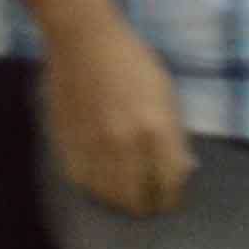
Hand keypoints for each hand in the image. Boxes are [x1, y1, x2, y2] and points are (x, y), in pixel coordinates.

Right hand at [37, 13, 194, 215]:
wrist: (84, 42)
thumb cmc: (134, 63)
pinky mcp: (66, 141)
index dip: (173, 199)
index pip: (169, 182)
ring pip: (106, 193)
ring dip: (119, 201)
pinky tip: (101, 185)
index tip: (173, 202)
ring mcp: (91, 144)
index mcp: (156, 129)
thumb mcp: (168, 95)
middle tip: (149, 206)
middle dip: (146, 206)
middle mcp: (124, 142)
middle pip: (136, 196)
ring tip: (126, 199)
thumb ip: (174, 136)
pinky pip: (80, 179)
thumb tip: (183, 171)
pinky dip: (93, 188)